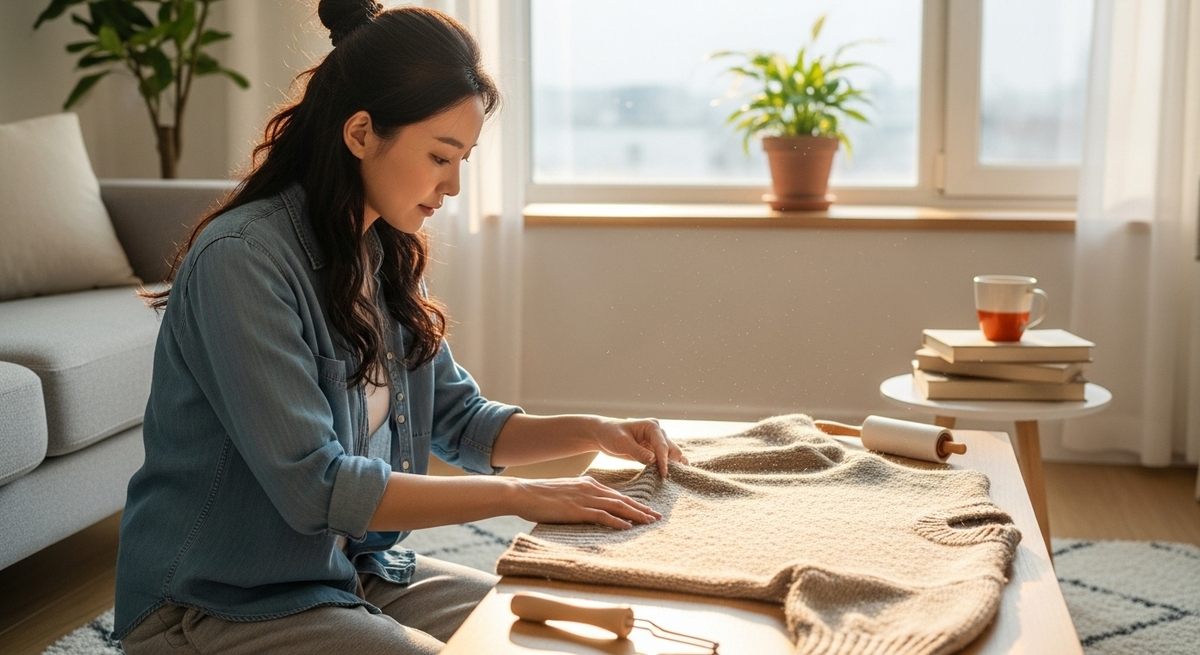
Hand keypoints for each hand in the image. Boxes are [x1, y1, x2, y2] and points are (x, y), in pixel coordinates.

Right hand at [513, 477, 661, 529]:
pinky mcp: (577, 510)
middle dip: (642, 509)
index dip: (635, 503)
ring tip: (650, 522)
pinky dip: (616, 521)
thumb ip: (581, 494)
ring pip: (617, 506)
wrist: (524, 493)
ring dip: (635, 515)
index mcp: (589, 483)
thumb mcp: (567, 490)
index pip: (618, 494)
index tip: (648, 510)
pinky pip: (601, 516)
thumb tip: (591, 504)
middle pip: (623, 499)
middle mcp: (590, 489)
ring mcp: (584, 498)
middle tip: (658, 517)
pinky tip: (627, 527)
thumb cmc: (542, 495)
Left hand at [593, 418, 687, 478]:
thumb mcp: (622, 443)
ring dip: (673, 466)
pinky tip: (674, 477)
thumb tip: (654, 461)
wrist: (603, 434)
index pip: (662, 446)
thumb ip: (638, 452)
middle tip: (668, 479)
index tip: (663, 474)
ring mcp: (657, 441)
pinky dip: (669, 466)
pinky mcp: (654, 450)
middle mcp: (658, 433)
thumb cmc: (611, 434)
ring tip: (673, 480)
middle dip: (672, 463)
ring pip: (672, 455)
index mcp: (652, 426)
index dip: (664, 461)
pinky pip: (665, 458)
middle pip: (672, 450)